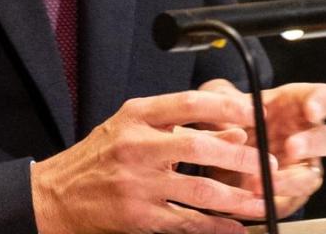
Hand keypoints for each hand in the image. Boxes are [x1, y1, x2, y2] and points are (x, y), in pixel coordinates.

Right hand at [30, 90, 274, 233]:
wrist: (57, 196)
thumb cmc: (99, 158)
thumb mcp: (134, 129)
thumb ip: (183, 128)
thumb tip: (234, 133)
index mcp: (136, 116)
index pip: (189, 103)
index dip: (227, 108)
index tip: (255, 116)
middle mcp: (137, 146)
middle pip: (200, 148)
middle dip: (242, 159)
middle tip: (268, 166)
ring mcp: (138, 184)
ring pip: (200, 192)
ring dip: (238, 199)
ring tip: (263, 202)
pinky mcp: (139, 216)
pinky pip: (187, 222)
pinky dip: (216, 227)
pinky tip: (234, 227)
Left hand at [196, 79, 325, 217]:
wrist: (216, 153)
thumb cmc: (228, 117)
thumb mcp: (222, 99)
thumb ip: (223, 97)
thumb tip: (228, 108)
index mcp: (298, 105)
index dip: (323, 103)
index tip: (311, 110)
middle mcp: (307, 136)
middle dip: (311, 144)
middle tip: (292, 147)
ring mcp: (302, 168)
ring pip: (310, 177)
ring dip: (291, 180)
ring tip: (264, 182)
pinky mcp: (289, 195)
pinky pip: (288, 202)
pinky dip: (272, 202)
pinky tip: (253, 198)